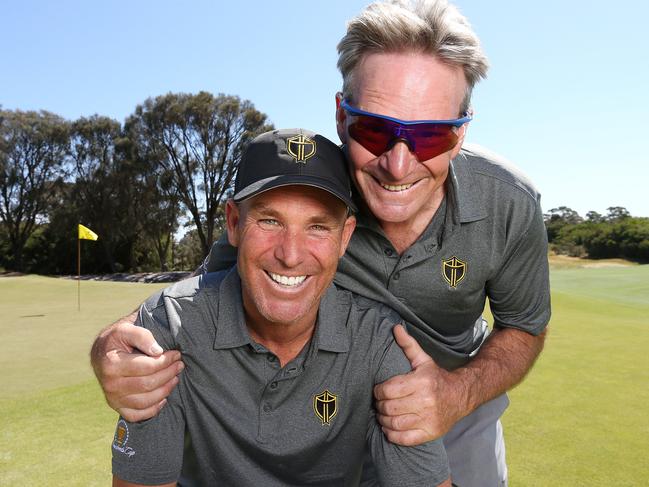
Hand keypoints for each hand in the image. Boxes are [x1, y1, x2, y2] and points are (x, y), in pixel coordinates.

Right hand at [90, 312, 183, 421]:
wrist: (101, 352)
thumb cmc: (116, 339)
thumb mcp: (125, 328)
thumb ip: (142, 336)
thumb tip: (158, 351)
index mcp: (111, 364)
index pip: (147, 367)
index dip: (165, 361)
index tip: (176, 354)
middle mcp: (110, 384)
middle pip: (148, 384)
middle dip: (169, 374)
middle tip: (180, 365)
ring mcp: (112, 398)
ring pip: (145, 401)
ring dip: (165, 390)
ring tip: (175, 378)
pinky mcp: (116, 407)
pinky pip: (137, 415)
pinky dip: (153, 409)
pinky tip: (164, 398)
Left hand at [374, 324, 466, 445]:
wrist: (461, 395)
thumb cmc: (437, 378)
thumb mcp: (423, 360)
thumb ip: (408, 345)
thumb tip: (395, 328)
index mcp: (421, 382)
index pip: (388, 390)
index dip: (378, 391)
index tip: (378, 390)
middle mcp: (425, 401)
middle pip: (389, 407)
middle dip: (379, 405)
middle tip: (379, 403)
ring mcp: (428, 419)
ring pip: (394, 423)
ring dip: (383, 420)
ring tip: (382, 414)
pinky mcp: (430, 433)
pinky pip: (404, 439)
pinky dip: (392, 434)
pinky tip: (389, 427)